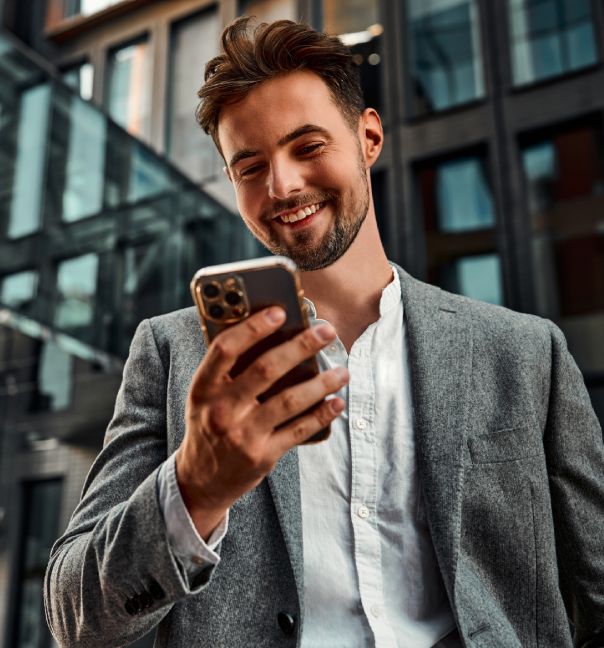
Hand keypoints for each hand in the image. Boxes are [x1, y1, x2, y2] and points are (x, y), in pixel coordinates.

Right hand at [175, 306, 348, 538]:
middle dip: (301, 346)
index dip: (253, 327)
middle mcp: (221, 410)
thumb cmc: (208, 426)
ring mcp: (242, 434)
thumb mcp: (205, 397)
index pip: (226, 349)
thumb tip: (273, 336)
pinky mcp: (262, 456)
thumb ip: (229, 371)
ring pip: (290, 400)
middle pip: (265, 369)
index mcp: (203, 388)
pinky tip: (336, 403)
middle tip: (326, 331)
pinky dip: (321, 415)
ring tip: (343, 371)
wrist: (200, 480)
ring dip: (322, 383)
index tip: (280, 312)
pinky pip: (299, 430)